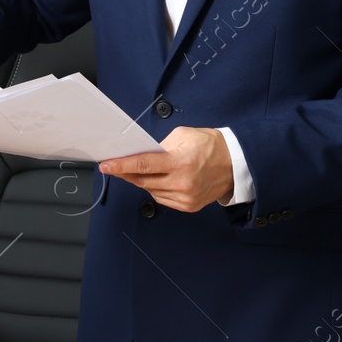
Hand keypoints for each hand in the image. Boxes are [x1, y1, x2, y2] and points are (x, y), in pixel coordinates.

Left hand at [98, 126, 234, 212]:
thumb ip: (160, 146)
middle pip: (143, 180)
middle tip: (114, 166)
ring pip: (150, 191)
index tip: (106, 166)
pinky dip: (155, 189)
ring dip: (141, 181)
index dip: (121, 166)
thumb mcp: (183, 135)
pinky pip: (162, 198)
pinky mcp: (189, 206)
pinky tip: (158, 180)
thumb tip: (142, 155)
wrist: (236, 163)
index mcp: (181, 162)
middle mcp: (183, 183)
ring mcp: (186, 197)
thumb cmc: (211, 145)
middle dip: (126, 173)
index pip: (143, 165)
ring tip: (139, 170)